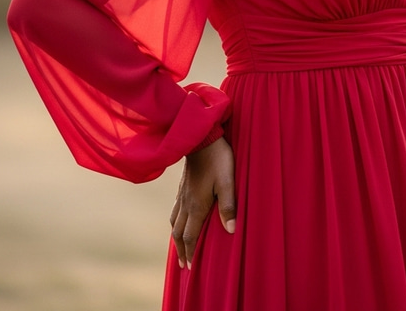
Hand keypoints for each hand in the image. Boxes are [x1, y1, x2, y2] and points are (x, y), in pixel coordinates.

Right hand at [170, 136, 235, 267]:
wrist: (200, 137)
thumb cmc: (218, 159)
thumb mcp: (227, 182)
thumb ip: (229, 206)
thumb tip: (231, 231)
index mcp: (196, 206)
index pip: (190, 236)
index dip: (190, 253)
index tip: (190, 268)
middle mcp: (186, 203)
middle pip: (179, 233)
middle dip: (181, 250)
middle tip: (183, 266)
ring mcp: (182, 194)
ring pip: (174, 221)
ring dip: (176, 238)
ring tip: (179, 248)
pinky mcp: (182, 186)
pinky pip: (175, 209)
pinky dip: (175, 221)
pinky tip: (179, 219)